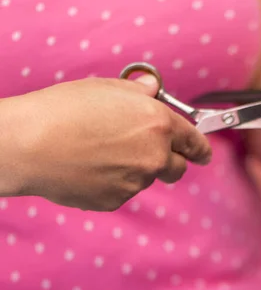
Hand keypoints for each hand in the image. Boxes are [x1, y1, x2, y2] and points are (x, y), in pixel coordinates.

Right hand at [1, 76, 211, 210]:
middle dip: (169, 161)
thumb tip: (154, 91)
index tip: (204, 155)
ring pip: (146, 179)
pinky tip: (89, 169)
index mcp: (158, 125)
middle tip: (147, 153)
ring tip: (100, 154)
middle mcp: (155, 156)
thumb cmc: (63, 110)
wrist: (28, 144)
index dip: (201, 149)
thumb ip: (140, 92)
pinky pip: (123, 192)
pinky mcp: (116, 201)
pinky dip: (113, 183)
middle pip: (178, 168)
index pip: (194, 142)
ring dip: (136, 170)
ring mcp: (137, 182)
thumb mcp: (106, 88)